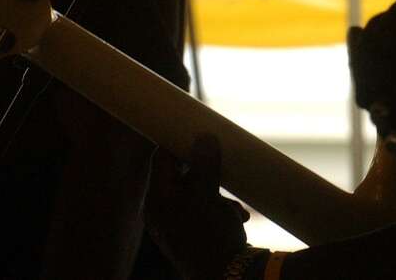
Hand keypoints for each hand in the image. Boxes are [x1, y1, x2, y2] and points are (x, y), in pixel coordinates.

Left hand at [146, 135, 249, 279]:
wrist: (227, 275)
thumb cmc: (210, 236)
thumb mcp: (207, 197)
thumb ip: (204, 166)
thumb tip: (204, 138)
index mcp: (158, 202)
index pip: (161, 160)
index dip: (176, 143)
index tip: (195, 130)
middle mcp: (164, 212)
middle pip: (181, 174)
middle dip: (205, 168)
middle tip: (221, 159)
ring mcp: (180, 223)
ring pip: (199, 190)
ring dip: (219, 190)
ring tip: (233, 204)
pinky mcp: (197, 232)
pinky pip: (208, 208)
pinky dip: (223, 207)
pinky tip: (238, 215)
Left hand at [348, 0, 395, 175]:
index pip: (384, 39)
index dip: (387, 20)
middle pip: (367, 69)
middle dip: (368, 44)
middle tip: (379, 28)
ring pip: (370, 99)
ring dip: (369, 74)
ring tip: (380, 58)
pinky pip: (386, 127)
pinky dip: (382, 106)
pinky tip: (395, 98)